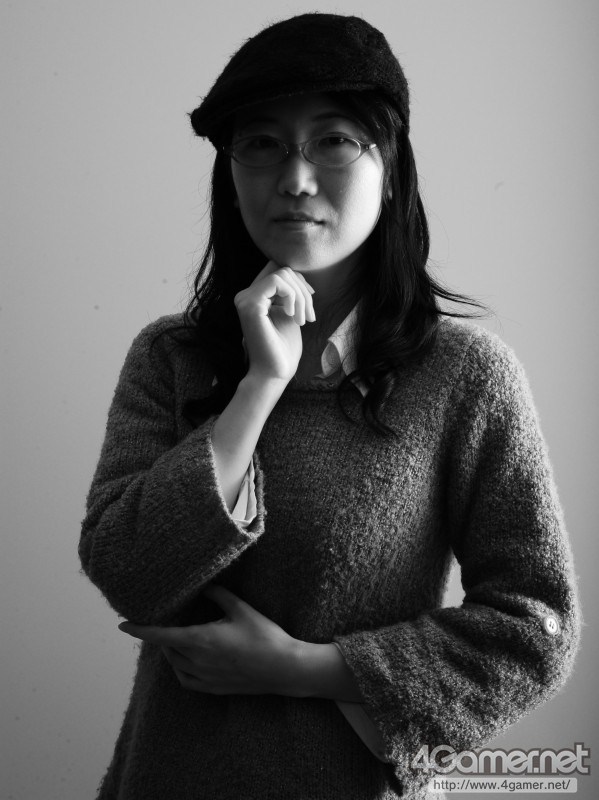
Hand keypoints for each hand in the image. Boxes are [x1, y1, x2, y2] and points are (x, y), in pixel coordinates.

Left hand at [118, 585, 301, 695]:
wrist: (284, 668)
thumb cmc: (264, 636)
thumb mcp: (241, 609)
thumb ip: (219, 596)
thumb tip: (205, 587)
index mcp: (201, 640)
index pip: (160, 635)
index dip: (140, 629)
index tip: (123, 625)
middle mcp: (198, 661)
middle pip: (167, 648)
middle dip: (162, 635)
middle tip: (166, 620)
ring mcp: (206, 678)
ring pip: (175, 664)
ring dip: (171, 651)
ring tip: (177, 637)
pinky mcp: (215, 688)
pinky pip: (187, 680)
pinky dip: (180, 669)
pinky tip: (186, 661)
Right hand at [234, 261, 315, 382]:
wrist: (275, 372)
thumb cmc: (283, 348)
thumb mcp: (290, 313)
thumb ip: (289, 293)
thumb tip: (298, 274)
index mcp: (253, 297)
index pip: (277, 270)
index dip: (298, 281)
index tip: (310, 302)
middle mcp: (245, 296)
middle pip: (282, 270)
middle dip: (303, 290)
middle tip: (309, 316)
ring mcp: (245, 299)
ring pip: (282, 274)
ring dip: (301, 296)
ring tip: (304, 320)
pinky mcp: (250, 305)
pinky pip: (277, 281)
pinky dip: (293, 296)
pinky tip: (294, 316)